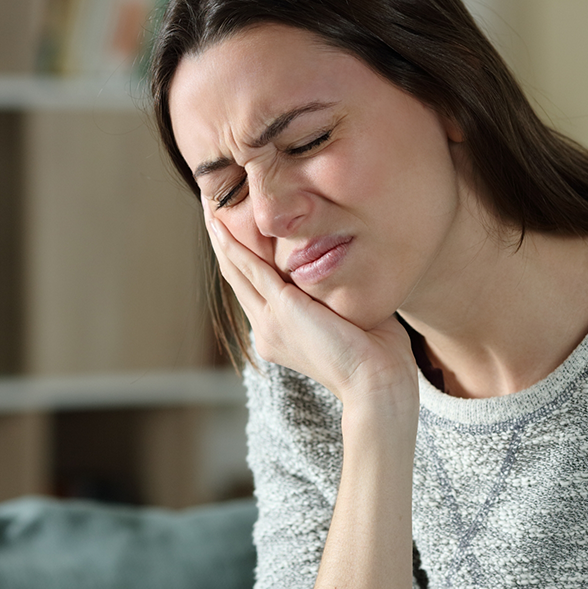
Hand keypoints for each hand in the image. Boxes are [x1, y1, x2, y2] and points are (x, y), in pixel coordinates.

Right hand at [204, 204, 417, 410]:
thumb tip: (350, 263)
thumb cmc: (378, 354)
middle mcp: (268, 330)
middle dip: (223, 241)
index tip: (236, 230)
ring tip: (209, 206)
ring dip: (221, 237)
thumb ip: (338, 292)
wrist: (377, 382)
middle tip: (210, 207)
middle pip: (237, 277)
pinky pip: (251, 269)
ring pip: (237, 271)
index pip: (256, 289)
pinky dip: (233, 245)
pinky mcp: (282, 310)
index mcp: (282, 335)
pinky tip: (220, 225)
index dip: (243, 258)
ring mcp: (271, 322)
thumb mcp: (350, 316)